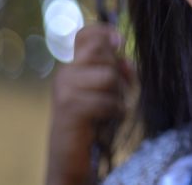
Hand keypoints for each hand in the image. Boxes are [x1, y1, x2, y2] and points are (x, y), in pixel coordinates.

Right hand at [45, 24, 132, 184]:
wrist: (73, 159)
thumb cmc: (95, 124)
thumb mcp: (108, 93)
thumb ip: (116, 72)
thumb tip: (127, 60)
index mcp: (75, 67)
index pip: (86, 35)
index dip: (104, 32)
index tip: (119, 41)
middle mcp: (66, 74)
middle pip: (103, 52)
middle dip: (119, 72)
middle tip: (117, 94)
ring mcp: (64, 90)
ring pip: (109, 76)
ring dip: (119, 96)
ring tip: (111, 110)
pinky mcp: (69, 108)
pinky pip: (106, 100)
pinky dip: (115, 111)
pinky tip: (108, 121)